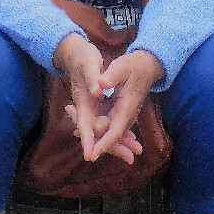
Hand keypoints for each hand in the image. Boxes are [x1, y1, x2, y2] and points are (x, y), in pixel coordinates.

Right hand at [54, 35, 119, 163]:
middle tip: (130, 158)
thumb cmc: (84, 57)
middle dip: (111, 147)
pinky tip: (131, 140)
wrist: (78, 54)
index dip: (88, 140)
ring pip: (104, 133)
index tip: (90, 156)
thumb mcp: (89, 63)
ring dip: (117, 143)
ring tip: (134, 153)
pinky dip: (119, 133)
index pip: (84, 125)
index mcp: (83, 101)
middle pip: (97, 134)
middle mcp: (87, 110)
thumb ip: (93, 76)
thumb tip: (98, 90)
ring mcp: (93, 111)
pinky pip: (108, 126)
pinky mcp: (99, 109)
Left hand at [82, 50, 164, 163]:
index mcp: (127, 108)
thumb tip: (100, 84)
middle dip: (93, 140)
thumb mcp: (122, 67)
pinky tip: (77, 120)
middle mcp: (126, 117)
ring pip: (106, 132)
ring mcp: (123, 117)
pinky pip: (106, 126)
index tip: (91, 156)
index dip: (103, 145)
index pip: (115, 132)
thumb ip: (111, 76)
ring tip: (70, 114)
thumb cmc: (133, 66)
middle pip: (108, 136)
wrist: (146, 66)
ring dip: (91, 132)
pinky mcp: (119, 114)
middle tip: (75, 132)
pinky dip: (93, 126)